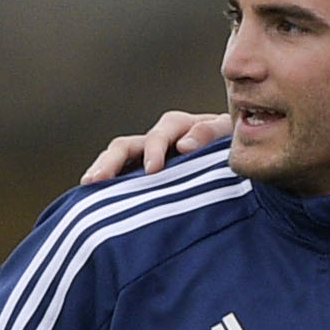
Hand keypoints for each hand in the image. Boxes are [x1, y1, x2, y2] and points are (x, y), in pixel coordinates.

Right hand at [80, 110, 230, 182]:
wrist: (241, 163)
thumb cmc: (235, 148)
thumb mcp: (227, 136)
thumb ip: (211, 134)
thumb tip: (184, 145)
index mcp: (180, 128)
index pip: (160, 134)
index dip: (154, 149)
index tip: (153, 169)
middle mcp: (158, 141)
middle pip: (127, 145)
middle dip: (111, 160)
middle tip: (98, 178)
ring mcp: (147, 159)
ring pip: (117, 160)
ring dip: (102, 170)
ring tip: (88, 186)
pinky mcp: (143, 178)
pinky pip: (121, 180)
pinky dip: (107, 187)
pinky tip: (93, 202)